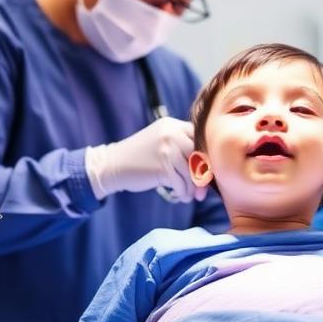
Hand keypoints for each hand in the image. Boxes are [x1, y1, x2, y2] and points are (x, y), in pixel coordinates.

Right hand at [85, 117, 205, 202]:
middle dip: (204, 175)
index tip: (206, 172)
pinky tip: (181, 196)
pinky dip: (183, 193)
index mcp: (173, 125)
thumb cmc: (140, 158)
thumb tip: (210, 169)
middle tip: (202, 190)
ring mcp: (168, 148)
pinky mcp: (163, 165)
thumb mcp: (161, 142)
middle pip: (201, 155)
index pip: (201, 138)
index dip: (207, 157)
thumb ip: (182, 147)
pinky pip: (182, 183)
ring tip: (189, 195)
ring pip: (193, 172)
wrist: (112, 165)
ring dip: (193, 188)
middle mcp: (172, 133)